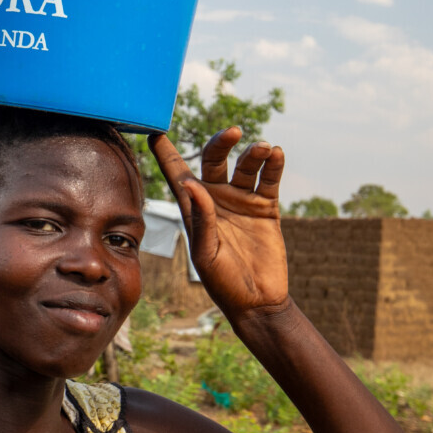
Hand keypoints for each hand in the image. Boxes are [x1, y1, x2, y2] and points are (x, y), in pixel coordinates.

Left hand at [148, 128, 288, 320]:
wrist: (257, 300)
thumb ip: (201, 220)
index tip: (156, 131)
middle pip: (214, 160)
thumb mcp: (206, 254)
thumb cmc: (222, 283)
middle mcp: (216, 199)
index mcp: (194, 208)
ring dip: (253, 153)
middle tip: (233, 132)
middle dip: (221, 143)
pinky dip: (273, 165)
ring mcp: (241, 201)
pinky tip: (276, 154)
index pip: (177, 174)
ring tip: (263, 149)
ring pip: (245, 166)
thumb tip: (193, 184)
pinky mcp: (265, 207)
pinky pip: (269, 180)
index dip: (166, 153)